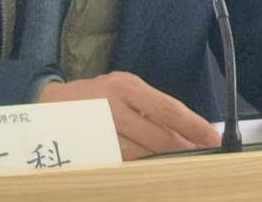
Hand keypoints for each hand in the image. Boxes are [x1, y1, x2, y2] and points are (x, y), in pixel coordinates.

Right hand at [37, 71, 221, 159]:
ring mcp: (99, 128)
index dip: (194, 125)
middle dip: (184, 150)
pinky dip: (139, 170)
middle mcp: (114, 104)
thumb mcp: (122, 90)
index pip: (168, 108)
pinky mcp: (88, 149)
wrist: (46, 104)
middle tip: (205, 160)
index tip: (214, 139)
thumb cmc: (94, 98)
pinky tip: (152, 175)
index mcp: (127, 87)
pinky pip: (120, 164)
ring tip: (183, 169)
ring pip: (140, 154)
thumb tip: (188, 131)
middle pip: (158, 135)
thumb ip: (150, 108)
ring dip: (164, 163)